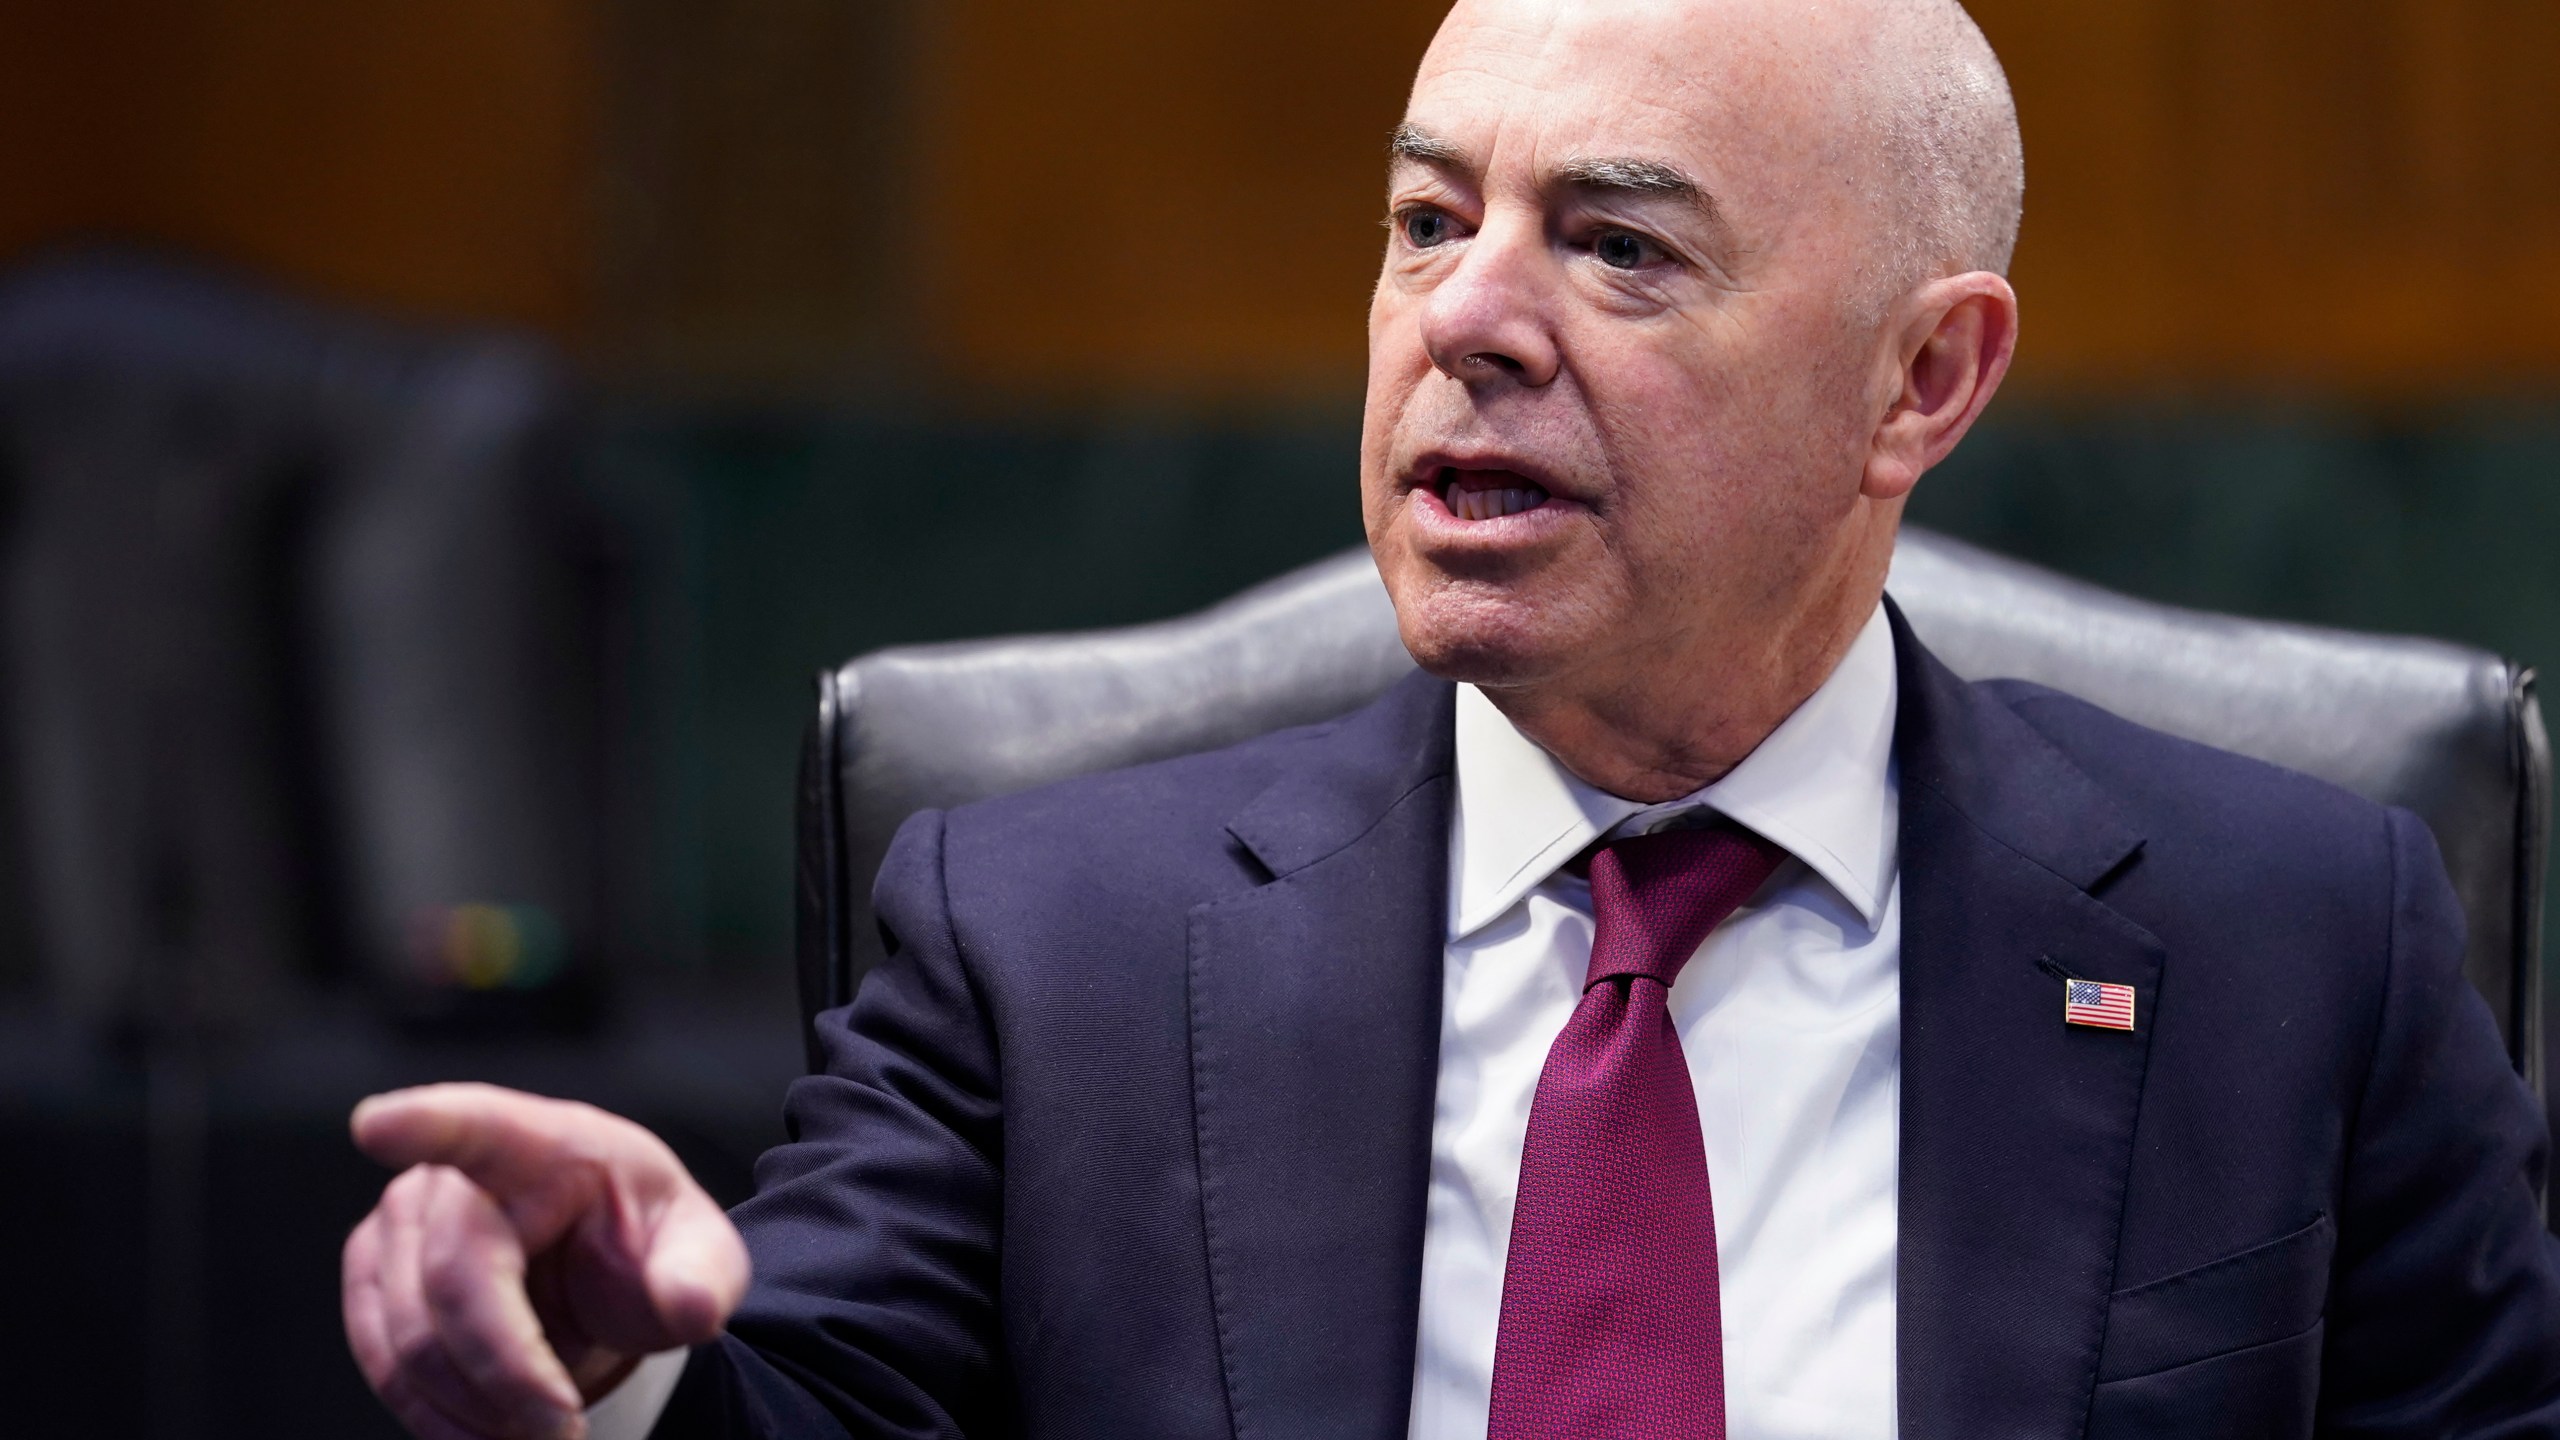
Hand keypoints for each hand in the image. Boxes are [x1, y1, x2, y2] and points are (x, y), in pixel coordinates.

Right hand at [342, 1083, 750, 1439]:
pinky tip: (489, 1429)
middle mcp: (456, 1174)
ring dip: (475, 1408)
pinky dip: (437, 1415)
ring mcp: (402, 1220)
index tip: (378, 1125)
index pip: (479, 1127)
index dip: (426, 1124)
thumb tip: (689, 1305)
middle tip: (565, 1429)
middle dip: (508, 1374)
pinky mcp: (374, 1272)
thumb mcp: (697, 1255)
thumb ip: (702, 1278)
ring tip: (540, 1430)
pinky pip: (385, 1364)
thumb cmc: (640, 1247)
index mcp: (547, 1146)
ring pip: (410, 1340)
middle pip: (454, 1285)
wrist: (595, 1272)